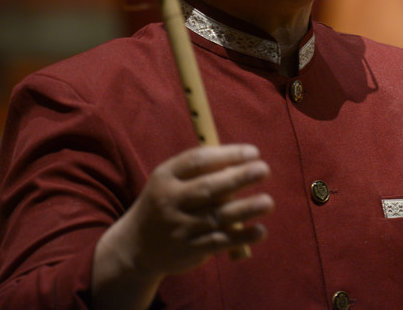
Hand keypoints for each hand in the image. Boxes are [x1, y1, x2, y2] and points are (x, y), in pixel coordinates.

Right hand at [92, 144, 273, 309]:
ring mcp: (180, 227)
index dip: (227, 154)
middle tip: (264, 170)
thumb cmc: (166, 203)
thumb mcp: (170, 181)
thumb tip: (242, 159)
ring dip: (245, 209)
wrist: (135, 247)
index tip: (253, 152)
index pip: (197, 161)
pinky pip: (219, 242)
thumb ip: (200, 170)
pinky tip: (260, 230)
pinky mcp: (189, 250)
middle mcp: (171, 201)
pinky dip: (241, 237)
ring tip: (267, 202)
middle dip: (238, 178)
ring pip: (217, 216)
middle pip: (208, 188)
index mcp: (166, 177)